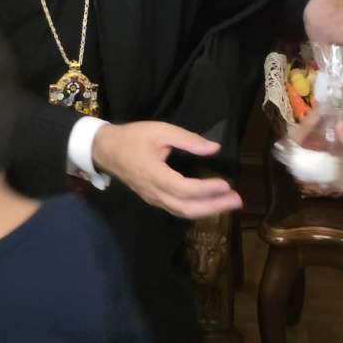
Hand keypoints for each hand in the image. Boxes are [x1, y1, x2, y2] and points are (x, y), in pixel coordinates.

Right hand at [92, 122, 242, 218]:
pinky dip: (195, 209)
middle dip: (213, 207)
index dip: (206, 189)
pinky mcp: (153, 199)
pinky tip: (209, 203)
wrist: (105, 150)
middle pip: (186, 208)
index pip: (184, 189)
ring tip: (228, 204)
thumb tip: (214, 148)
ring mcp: (152, 198)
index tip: (226, 183)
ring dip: (207, 210)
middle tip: (237, 200)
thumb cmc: (133, 137)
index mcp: (154, 174)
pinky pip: (176, 209)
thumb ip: (187, 140)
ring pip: (182, 212)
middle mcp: (154, 192)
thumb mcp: (160, 130)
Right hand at [295, 116, 342, 195]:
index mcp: (341, 134)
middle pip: (312, 135)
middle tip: (293, 138)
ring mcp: (327, 156)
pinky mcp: (325, 170)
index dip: (313, 120)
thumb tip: (338, 122)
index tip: (306, 122)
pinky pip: (311, 165)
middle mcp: (331, 143)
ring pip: (309, 149)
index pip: (324, 122)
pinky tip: (294, 164)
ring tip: (290, 149)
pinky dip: (303, 164)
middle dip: (302, 135)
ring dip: (300, 148)